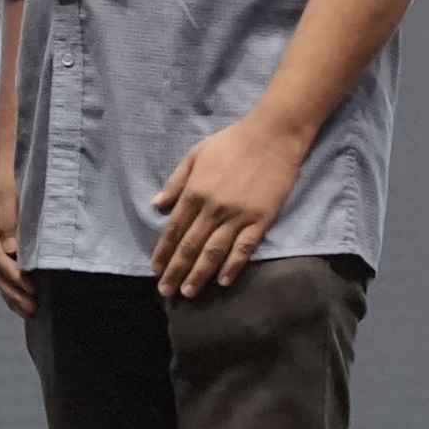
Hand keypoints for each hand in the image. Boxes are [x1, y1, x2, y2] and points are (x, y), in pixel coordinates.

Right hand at [0, 159, 33, 318]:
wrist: (5, 168)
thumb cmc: (8, 177)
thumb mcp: (8, 193)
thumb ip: (9, 220)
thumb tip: (11, 251)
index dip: (14, 276)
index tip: (31, 288)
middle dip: (15, 292)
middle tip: (33, 309)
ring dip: (13, 295)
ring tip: (30, 311)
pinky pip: (1, 271)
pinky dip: (11, 286)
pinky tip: (21, 300)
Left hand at [150, 111, 308, 298]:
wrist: (272, 135)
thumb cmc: (231, 142)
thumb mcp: (195, 155)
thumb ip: (176, 182)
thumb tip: (156, 205)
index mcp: (195, 191)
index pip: (174, 229)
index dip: (164, 252)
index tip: (156, 270)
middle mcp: (213, 208)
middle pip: (190, 246)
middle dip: (176, 271)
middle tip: (165, 291)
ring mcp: (237, 215)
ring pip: (213, 252)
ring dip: (198, 275)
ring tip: (188, 293)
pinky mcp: (260, 219)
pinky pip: (244, 248)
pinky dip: (232, 266)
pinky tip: (222, 281)